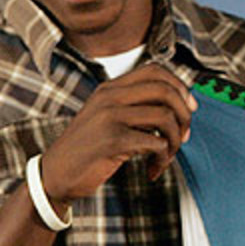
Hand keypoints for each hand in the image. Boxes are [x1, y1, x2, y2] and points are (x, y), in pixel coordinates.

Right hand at [39, 64, 196, 209]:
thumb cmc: (87, 149)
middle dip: (184, 115)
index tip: (189, 108)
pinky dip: (162, 159)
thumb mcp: (106, 118)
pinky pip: (155, 143)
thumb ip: (135, 108)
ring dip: (175, 141)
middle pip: (165, 91)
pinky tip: (153, 169)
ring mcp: (110, 117)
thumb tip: (180, 108)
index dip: (179, 87)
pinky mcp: (112, 141)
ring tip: (166, 157)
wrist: (55, 174)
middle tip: (184, 136)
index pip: (155, 71)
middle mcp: (110, 97)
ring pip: (165, 117)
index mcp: (110, 89)